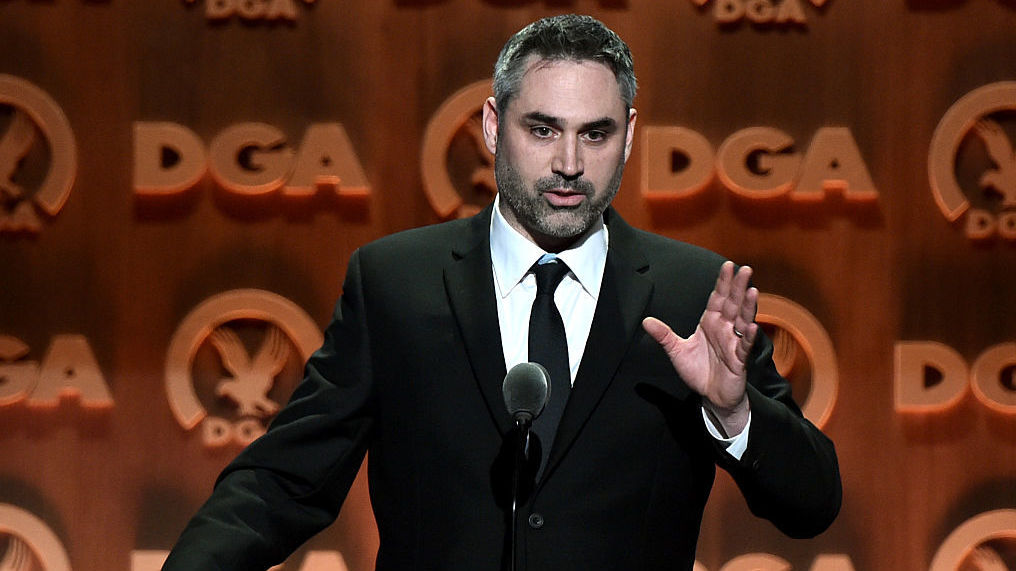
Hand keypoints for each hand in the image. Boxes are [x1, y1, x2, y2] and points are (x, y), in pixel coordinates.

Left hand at [642, 261, 757, 434]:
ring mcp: (734, 343)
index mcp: (711, 322)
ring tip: (752, 290)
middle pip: (733, 304)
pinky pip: (745, 346)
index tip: (728, 266)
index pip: (718, 298)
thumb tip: (646, 321)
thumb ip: (664, 335)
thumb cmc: (698, 371)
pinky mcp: (739, 360)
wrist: (711, 396)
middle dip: (738, 287)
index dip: (723, 282)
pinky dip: (749, 337)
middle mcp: (725, 329)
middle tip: (745, 269)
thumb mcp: (677, 351)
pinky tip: (753, 327)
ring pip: (743, 321)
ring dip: (748, 306)